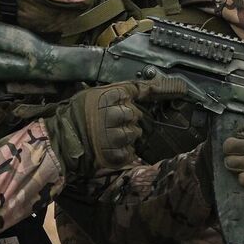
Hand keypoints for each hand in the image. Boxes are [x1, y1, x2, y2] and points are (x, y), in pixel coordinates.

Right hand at [47, 76, 186, 181]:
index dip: (164, 89)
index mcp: (109, 95)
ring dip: (125, 136)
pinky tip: (107, 147)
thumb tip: (141, 90)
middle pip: (137, 115)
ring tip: (106, 136)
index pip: (142, 90)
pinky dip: (122, 151)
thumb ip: (116, 93)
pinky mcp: (118, 153)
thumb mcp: (92, 95)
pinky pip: (130, 151)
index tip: (183, 89)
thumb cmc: (74, 116)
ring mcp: (117, 134)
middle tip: (109, 123)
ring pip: (135, 134)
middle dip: (127, 119)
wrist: (60, 142)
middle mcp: (116, 113)